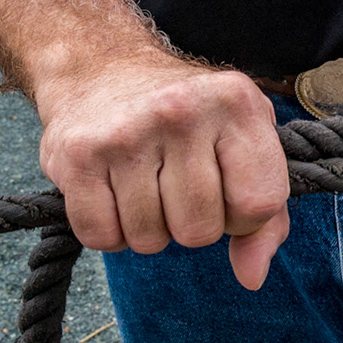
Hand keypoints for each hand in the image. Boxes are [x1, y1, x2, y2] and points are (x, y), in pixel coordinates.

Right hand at [33, 48, 289, 288]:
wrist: (100, 65)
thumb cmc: (186, 116)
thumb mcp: (242, 142)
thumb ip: (265, 214)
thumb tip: (252, 277)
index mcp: (236, 104)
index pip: (259, 204)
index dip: (241, 217)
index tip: (223, 190)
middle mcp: (182, 110)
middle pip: (200, 231)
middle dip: (189, 224)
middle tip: (174, 184)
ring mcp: (126, 131)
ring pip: (149, 240)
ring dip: (147, 228)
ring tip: (142, 183)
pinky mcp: (77, 154)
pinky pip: (101, 237)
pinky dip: (107, 231)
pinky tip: (111, 192)